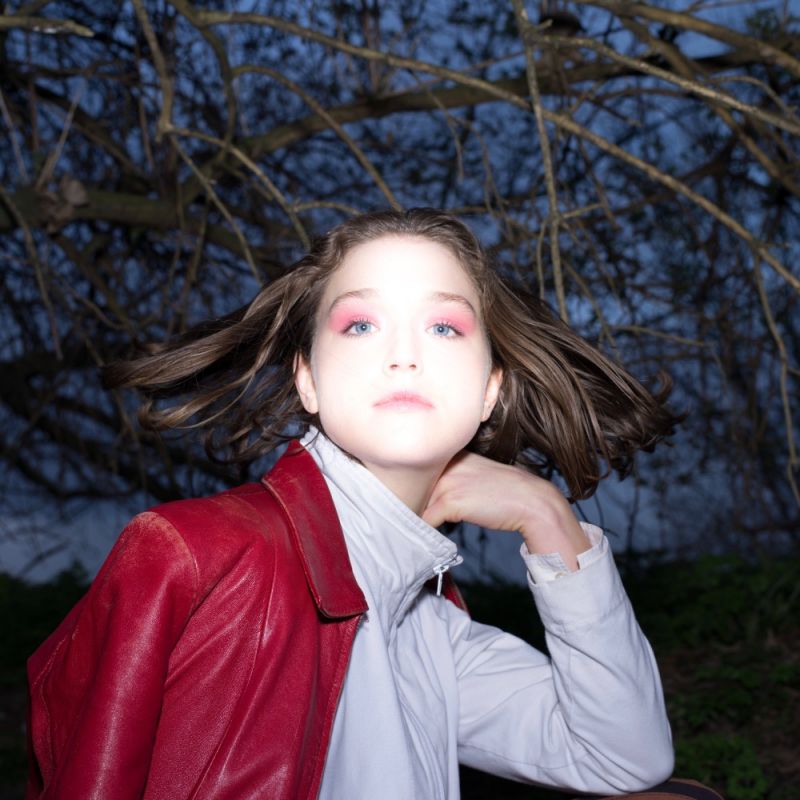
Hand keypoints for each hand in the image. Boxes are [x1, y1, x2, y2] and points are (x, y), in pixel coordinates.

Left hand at [422, 451, 590, 570]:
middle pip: (413, 485)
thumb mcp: (476, 475)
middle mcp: (446, 465)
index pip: (421, 470)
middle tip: (406, 516)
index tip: (409, 498)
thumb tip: (432, 494)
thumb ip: (453, 477)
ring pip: (416, 502)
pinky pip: (426, 519)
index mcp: (452, 455)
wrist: (531, 501)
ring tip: (412, 529)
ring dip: (414, 517)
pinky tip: (428, 536)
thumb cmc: (506, 492)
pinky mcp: (450, 502)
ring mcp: (447, 482)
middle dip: (410, 501)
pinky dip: (424, 530)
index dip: (414, 487)